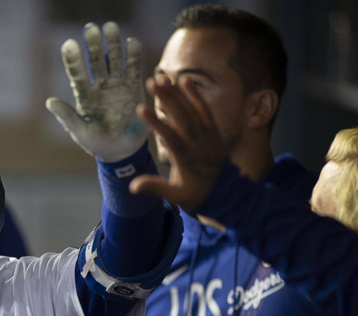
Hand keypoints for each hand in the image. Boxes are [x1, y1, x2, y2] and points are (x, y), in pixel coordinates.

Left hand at [46, 22, 146, 161]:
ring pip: (114, 60)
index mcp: (84, 95)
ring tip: (110, 27)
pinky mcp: (133, 89)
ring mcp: (117, 86)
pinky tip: (132, 42)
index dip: (73, 59)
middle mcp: (99, 86)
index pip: (76, 73)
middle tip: (91, 28)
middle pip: (96, 61)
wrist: (121, 152)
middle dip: (94, 45)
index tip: (69, 44)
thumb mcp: (80, 132)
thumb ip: (67, 116)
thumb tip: (49, 101)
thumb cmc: (97, 144)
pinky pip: (133, 68)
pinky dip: (133, 56)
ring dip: (113, 44)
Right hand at [129, 76, 228, 209]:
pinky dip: (196, 96)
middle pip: (181, 117)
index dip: (155, 122)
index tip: (140, 109)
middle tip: (151, 83)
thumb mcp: (176, 196)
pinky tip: (185, 82)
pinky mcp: (213, 130)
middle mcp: (197, 143)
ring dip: (177, 93)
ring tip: (162, 78)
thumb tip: (132, 187)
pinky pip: (205, 111)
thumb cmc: (196, 195)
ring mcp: (207, 135)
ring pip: (192, 110)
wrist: (225, 193)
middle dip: (166, 99)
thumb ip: (155, 188)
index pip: (169, 137)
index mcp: (186, 158)